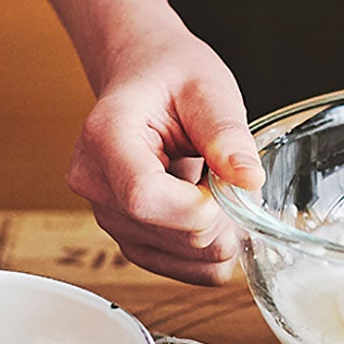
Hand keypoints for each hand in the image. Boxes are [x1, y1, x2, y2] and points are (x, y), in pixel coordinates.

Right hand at [67, 18, 264, 285]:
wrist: (146, 76)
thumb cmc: (172, 75)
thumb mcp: (208, 90)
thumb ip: (226, 134)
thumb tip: (249, 181)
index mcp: (105, 136)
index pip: (144, 197)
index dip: (199, 206)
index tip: (231, 183)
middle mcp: (93, 182)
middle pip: (167, 233)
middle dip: (219, 216)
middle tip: (230, 176)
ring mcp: (105, 214)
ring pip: (176, 259)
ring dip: (215, 234)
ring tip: (216, 187)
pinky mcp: (126, 235)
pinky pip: (175, 268)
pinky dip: (207, 251)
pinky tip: (215, 214)